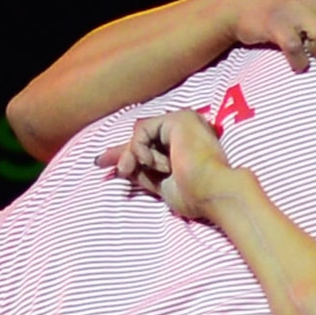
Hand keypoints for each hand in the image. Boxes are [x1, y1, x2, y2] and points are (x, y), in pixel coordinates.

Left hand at [99, 109, 238, 219]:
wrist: (213, 194)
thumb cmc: (195, 196)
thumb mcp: (159, 182)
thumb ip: (139, 168)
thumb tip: (113, 162)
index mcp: (188, 145)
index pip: (150, 143)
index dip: (126, 152)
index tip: (102, 161)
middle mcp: (189, 129)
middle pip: (143, 137)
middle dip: (125, 153)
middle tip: (109, 166)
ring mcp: (185, 121)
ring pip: (140, 134)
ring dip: (137, 156)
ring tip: (152, 172)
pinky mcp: (179, 118)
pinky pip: (142, 130)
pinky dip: (142, 149)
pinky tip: (159, 164)